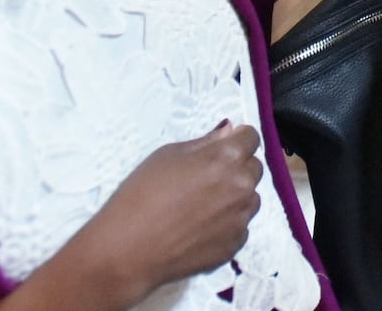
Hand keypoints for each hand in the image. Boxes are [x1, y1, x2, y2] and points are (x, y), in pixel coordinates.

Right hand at [55, 122, 263, 307]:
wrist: (128, 250)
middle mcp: (243, 185)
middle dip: (236, 168)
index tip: (222, 148)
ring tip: (202, 207)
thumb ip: (205, 142)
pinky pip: (239, 226)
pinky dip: (226, 224)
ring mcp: (241, 218)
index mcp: (228, 157)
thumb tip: (228, 132)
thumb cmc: (141, 194)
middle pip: (253, 167)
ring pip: (249, 198)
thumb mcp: (167, 155)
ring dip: (235, 197)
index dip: (236, 140)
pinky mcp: (235, 244)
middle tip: (207, 179)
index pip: (251, 138)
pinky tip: (199, 229)